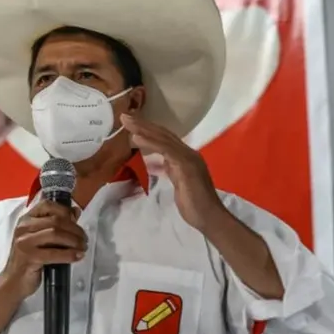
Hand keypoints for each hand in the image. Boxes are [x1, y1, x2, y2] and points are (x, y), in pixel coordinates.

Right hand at [1, 201, 86, 298]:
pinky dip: (70, 254)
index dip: (65, 211)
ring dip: (74, 241)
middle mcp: (23, 227)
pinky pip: (54, 253)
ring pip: (55, 234)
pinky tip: (78, 256)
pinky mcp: (29, 257)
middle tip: (84, 239)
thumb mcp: (42, 238)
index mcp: (26, 220)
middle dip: (75, 230)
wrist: (13, 281)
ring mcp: (24, 242)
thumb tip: (76, 211)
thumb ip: (57, 224)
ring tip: (83, 247)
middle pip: (56, 220)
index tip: (77, 222)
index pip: (47, 205)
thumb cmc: (30, 258)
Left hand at [121, 114, 226, 229]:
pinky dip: (150, 142)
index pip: (167, 140)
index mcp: (188, 158)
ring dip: (143, 129)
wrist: (209, 216)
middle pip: (164, 134)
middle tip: (125, 116)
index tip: (132, 125)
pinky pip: (165, 149)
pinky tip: (137, 137)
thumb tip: (161, 164)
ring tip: (127, 121)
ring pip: (163, 138)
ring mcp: (188, 158)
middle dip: (144, 125)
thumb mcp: (180, 184)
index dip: (150, 131)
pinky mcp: (185, 165)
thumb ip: (172, 171)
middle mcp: (189, 154)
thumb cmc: (195, 206)